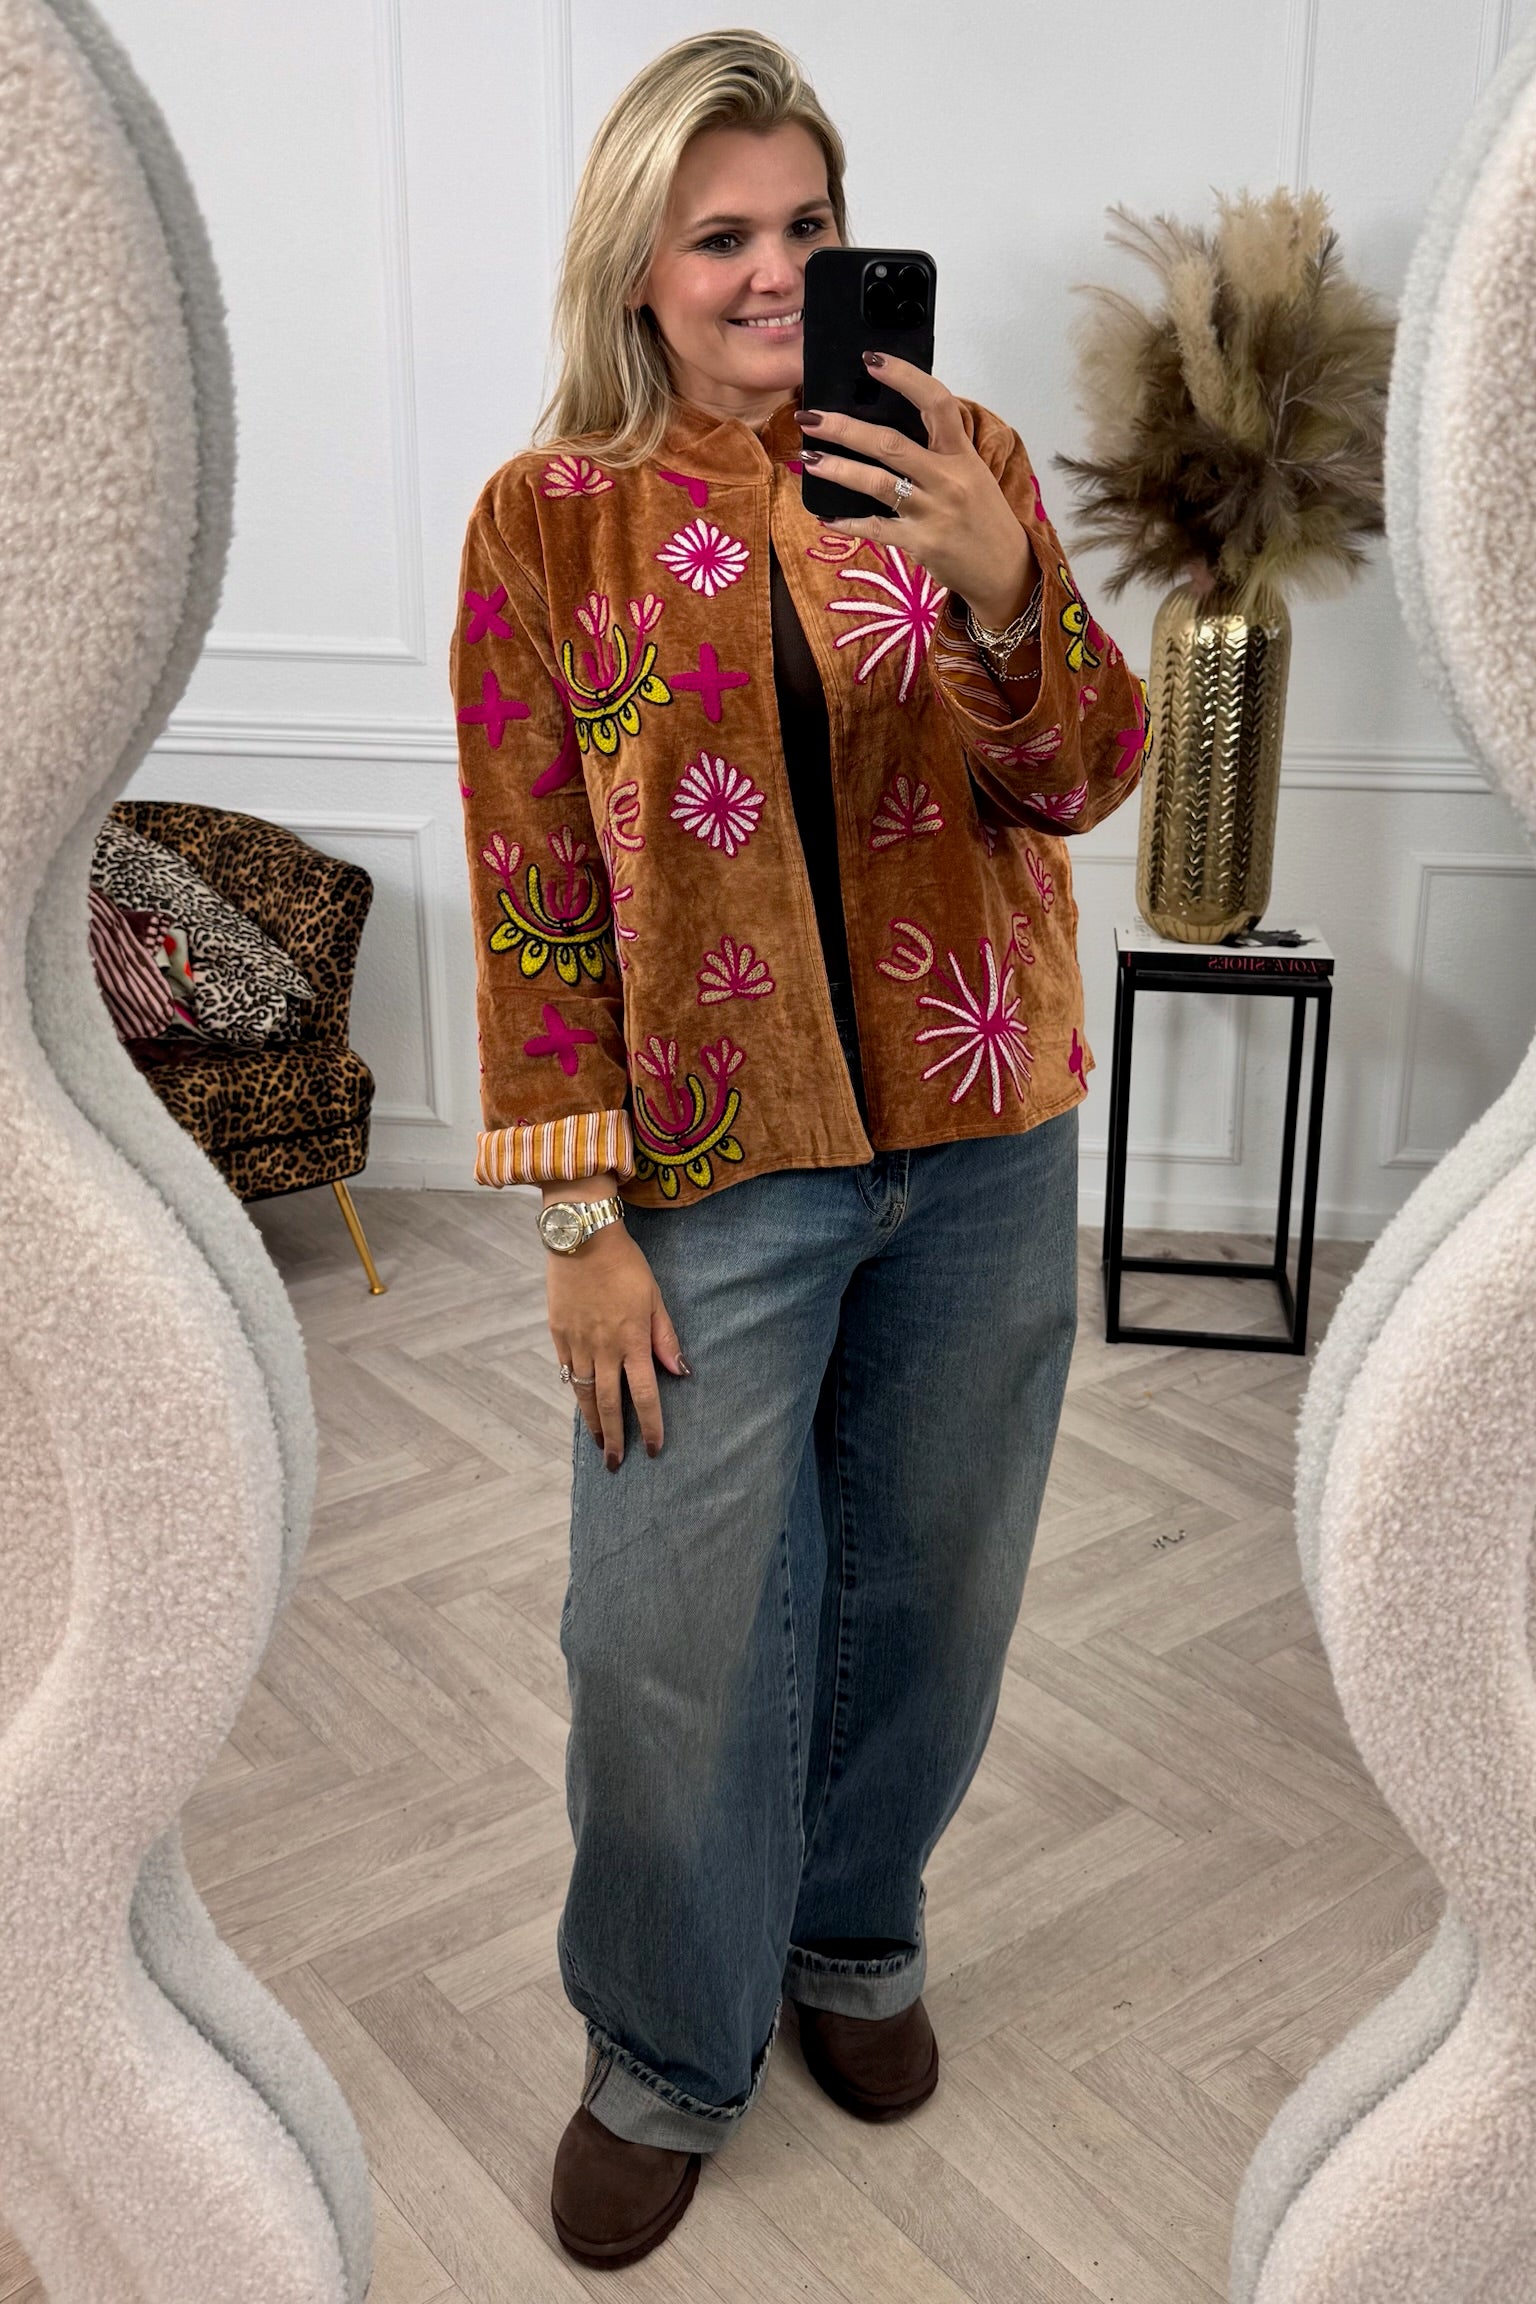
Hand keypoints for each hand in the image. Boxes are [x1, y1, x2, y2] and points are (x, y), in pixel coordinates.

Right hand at [547, 1222, 688, 1470]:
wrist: (581, 1237)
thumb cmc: (625, 1264)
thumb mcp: (654, 1297)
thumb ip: (666, 1336)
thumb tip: (681, 1371)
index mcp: (633, 1340)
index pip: (645, 1394)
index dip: (651, 1425)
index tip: (654, 1449)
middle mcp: (604, 1348)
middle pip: (611, 1404)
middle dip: (616, 1437)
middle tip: (616, 1463)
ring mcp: (578, 1342)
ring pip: (586, 1394)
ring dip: (593, 1422)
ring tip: (598, 1443)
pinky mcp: (558, 1333)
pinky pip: (568, 1371)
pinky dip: (575, 1391)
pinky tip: (582, 1402)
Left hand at [796, 352, 1036, 627]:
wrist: (1005, 569)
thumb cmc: (983, 515)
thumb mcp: (972, 473)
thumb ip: (939, 449)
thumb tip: (891, 421)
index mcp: (962, 453)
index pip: (936, 403)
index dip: (904, 377)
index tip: (872, 360)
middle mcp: (948, 479)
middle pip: (890, 444)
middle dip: (845, 428)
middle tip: (810, 417)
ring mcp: (933, 512)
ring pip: (877, 484)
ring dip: (838, 469)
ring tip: (809, 458)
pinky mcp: (921, 544)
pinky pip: (876, 529)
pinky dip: (849, 523)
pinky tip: (826, 517)